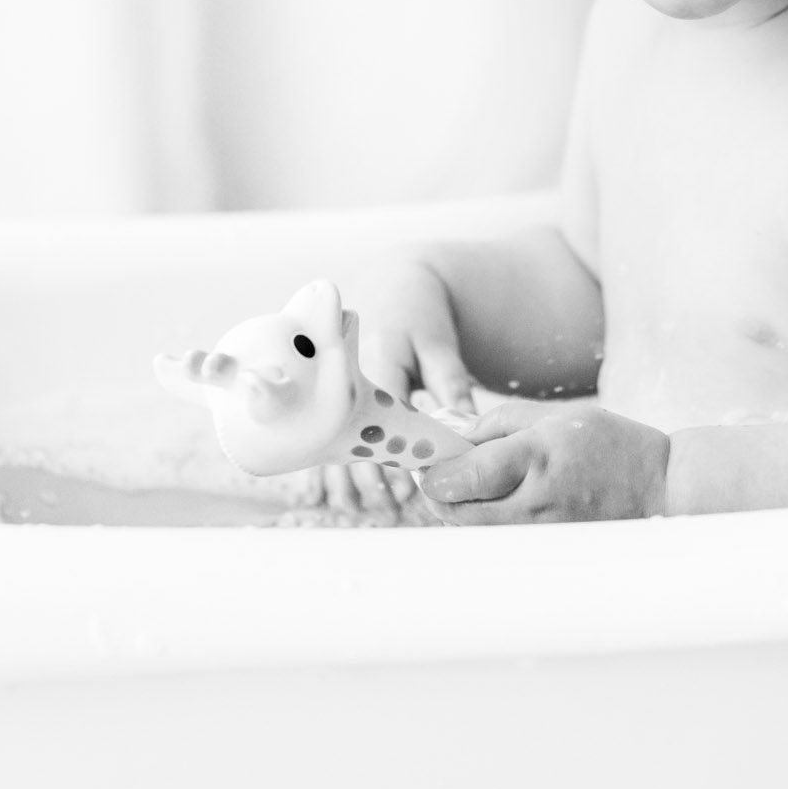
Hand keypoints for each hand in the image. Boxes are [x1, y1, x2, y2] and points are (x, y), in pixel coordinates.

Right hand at [296, 256, 473, 516]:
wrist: (393, 282)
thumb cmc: (421, 314)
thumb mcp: (440, 344)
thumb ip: (452, 384)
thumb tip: (467, 428)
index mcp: (379, 362)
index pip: (385, 417)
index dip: (394, 455)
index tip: (407, 488)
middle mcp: (349, 375)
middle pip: (351, 435)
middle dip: (367, 474)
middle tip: (388, 504)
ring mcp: (333, 383)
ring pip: (330, 438)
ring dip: (343, 475)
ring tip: (360, 507)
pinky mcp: (328, 390)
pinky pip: (320, 433)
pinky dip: (326, 463)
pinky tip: (331, 495)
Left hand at [418, 401, 668, 523]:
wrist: (657, 489)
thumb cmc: (605, 444)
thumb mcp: (550, 416)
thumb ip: (494, 426)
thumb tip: (449, 440)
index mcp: (536, 458)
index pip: (464, 476)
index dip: (433, 471)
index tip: (425, 461)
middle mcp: (536, 503)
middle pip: (457, 512)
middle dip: (439, 493)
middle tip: (436, 472)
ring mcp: (542, 536)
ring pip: (473, 531)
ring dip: (459, 509)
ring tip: (468, 485)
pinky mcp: (547, 554)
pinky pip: (497, 543)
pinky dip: (484, 525)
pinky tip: (494, 505)